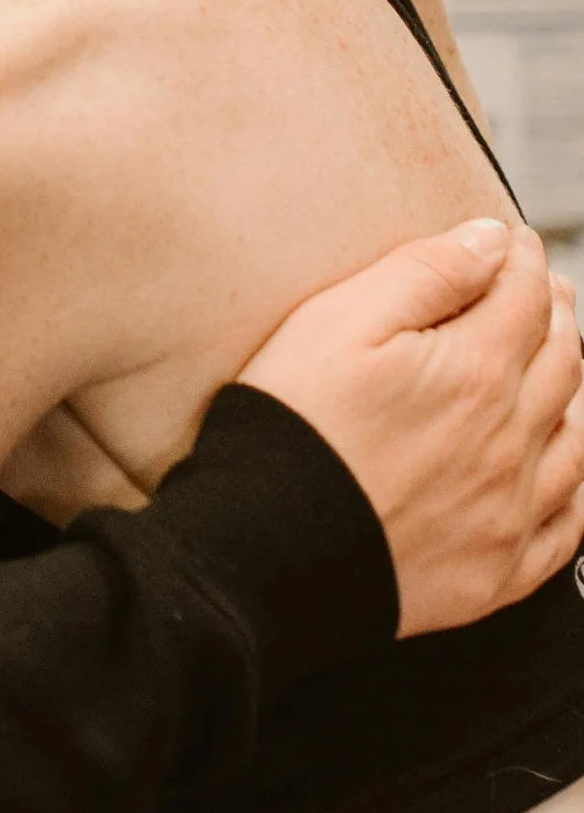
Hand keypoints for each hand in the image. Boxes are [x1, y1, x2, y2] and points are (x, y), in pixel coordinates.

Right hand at [239, 218, 583, 633]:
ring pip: (575, 439)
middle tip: (544, 295)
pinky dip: (573, 490)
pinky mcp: (496, 572)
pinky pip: (566, 528)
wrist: (260, 555)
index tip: (512, 242)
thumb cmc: (288, 431)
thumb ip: (422, 273)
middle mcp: (509, 440)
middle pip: (562, 361)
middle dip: (554, 315)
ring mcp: (509, 511)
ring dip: (570, 395)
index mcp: (475, 372)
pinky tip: (557, 473)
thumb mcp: (334, 324)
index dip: (521, 258)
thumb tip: (492, 239)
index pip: (526, 295)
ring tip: (554, 372)